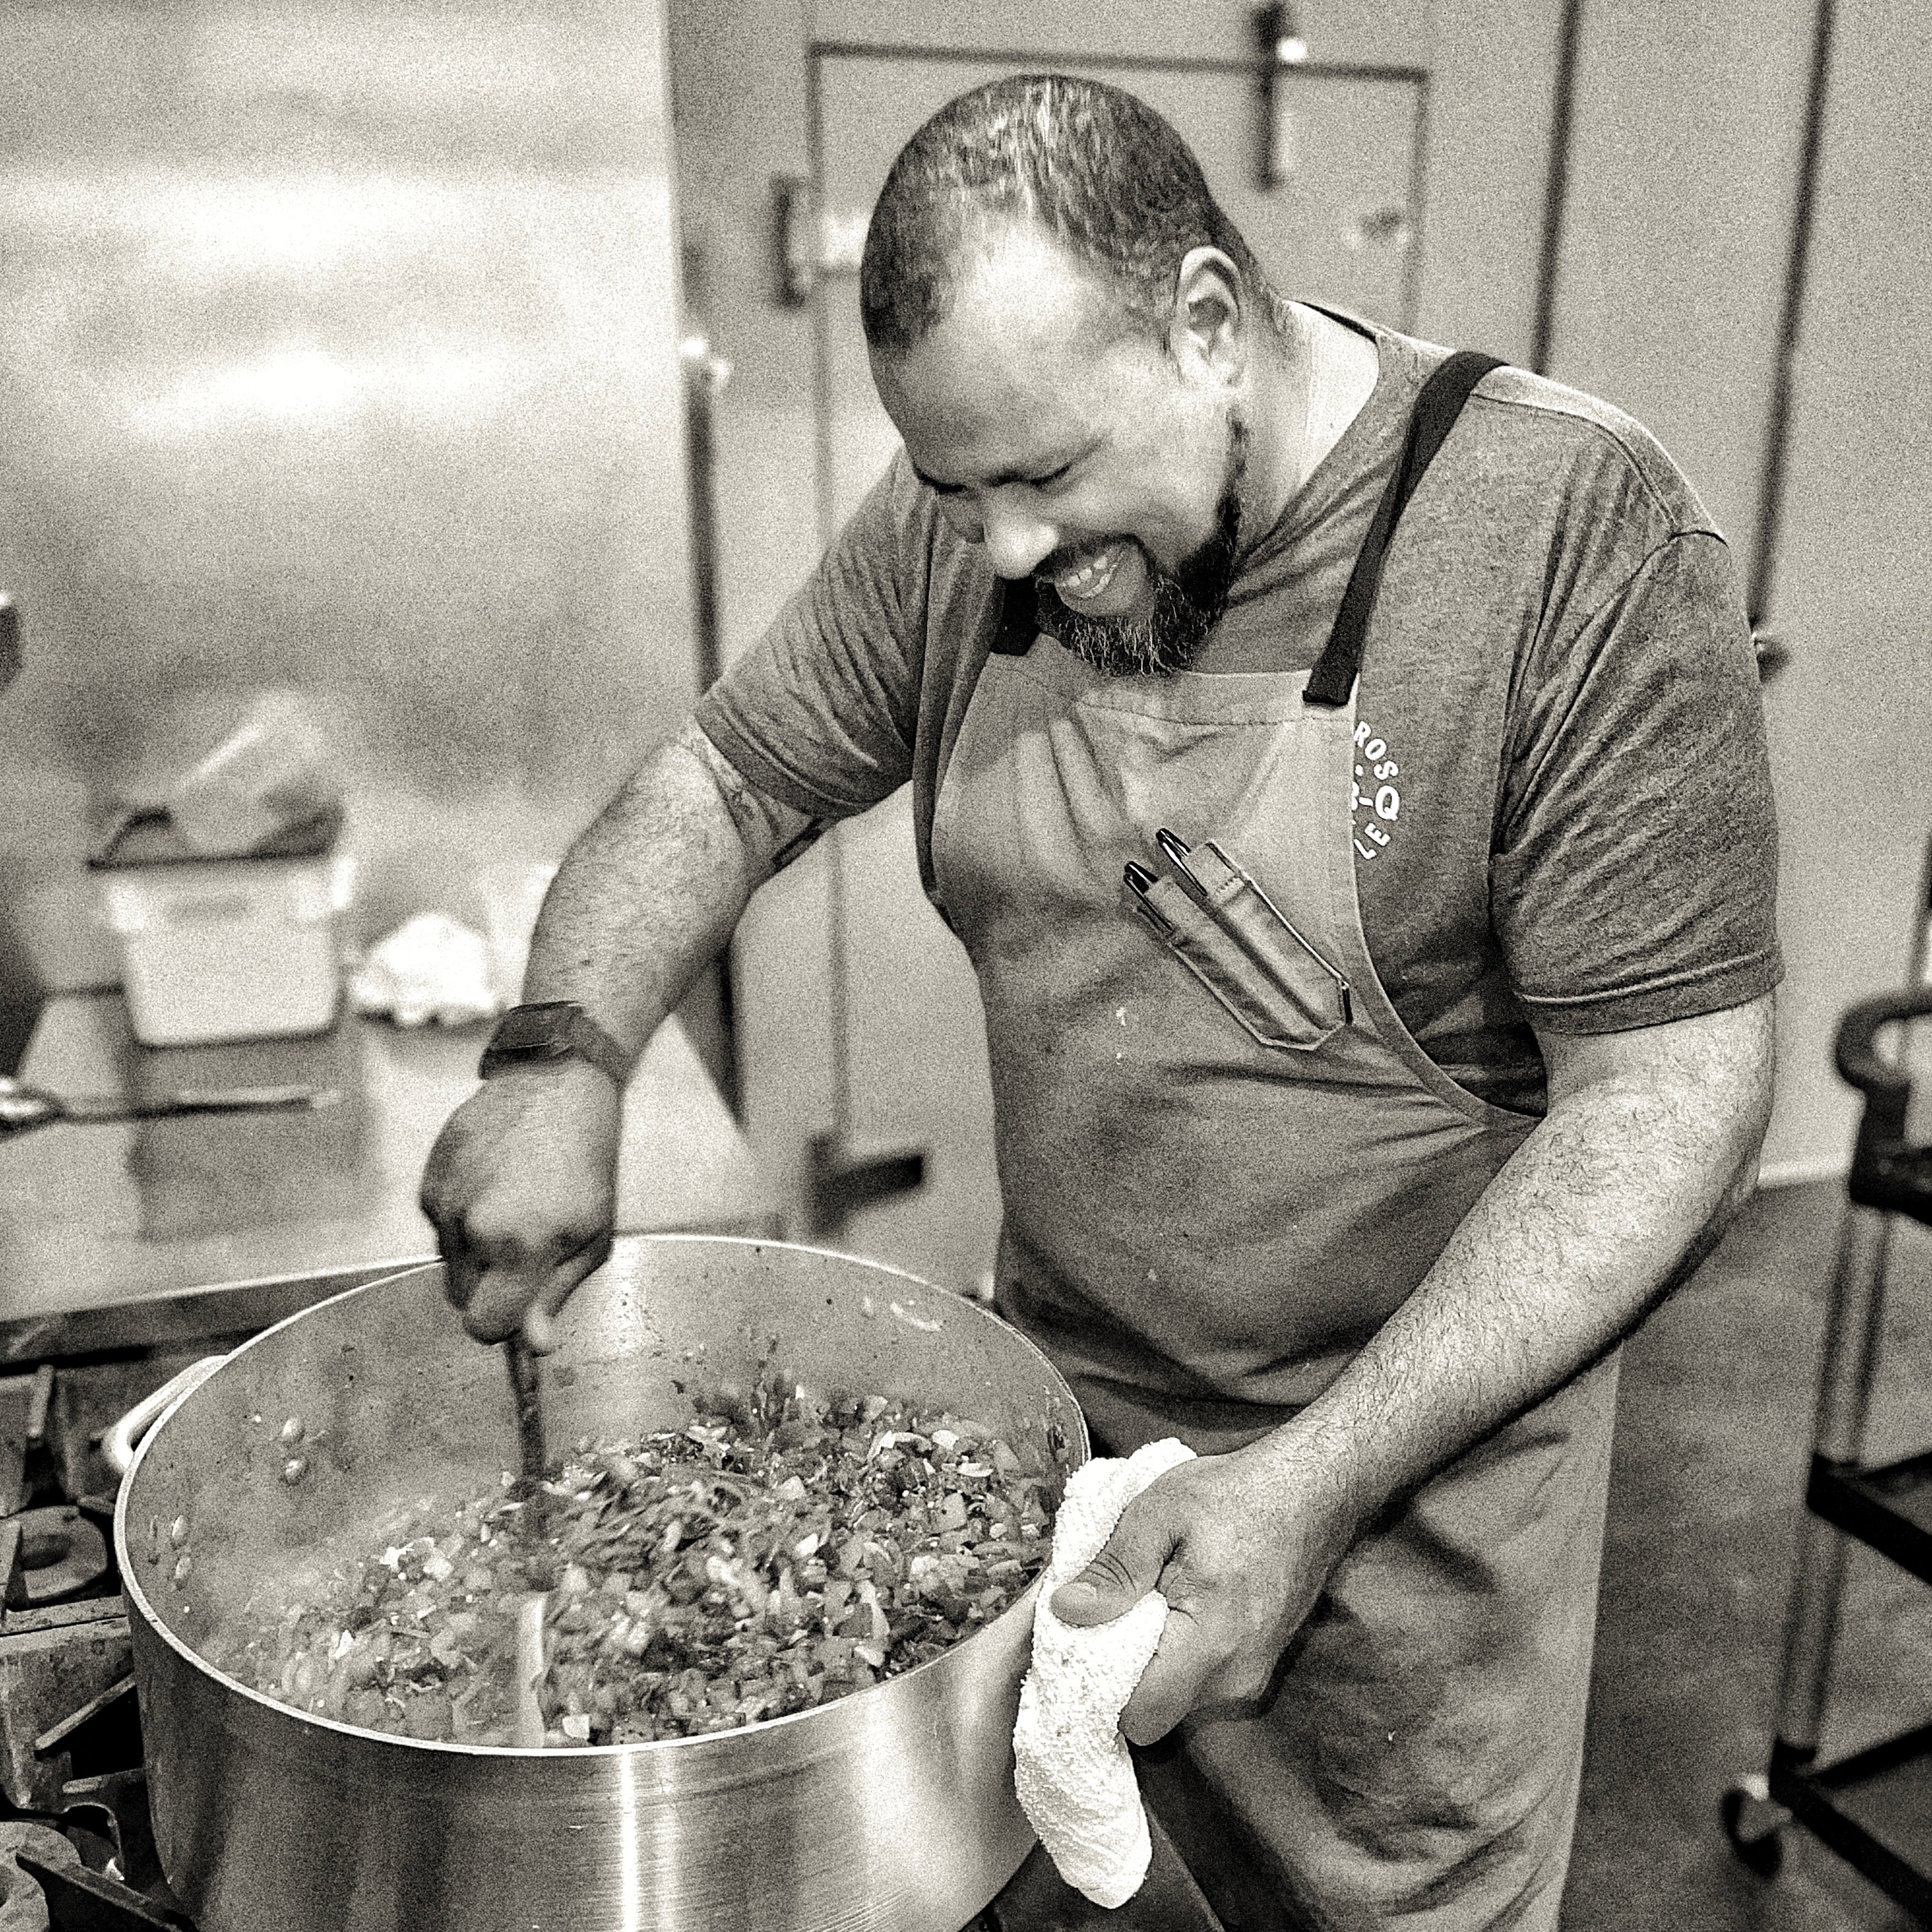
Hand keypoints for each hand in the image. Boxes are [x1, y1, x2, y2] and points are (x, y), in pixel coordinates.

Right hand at [419, 1061, 621, 1349]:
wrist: (556, 1085)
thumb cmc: (586, 1161)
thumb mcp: (593, 1235)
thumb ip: (556, 1294)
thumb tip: (535, 1347)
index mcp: (521, 1247)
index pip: (483, 1326)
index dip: (502, 1325)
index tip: (519, 1307)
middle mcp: (474, 1228)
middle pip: (461, 1299)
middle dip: (490, 1288)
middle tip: (526, 1248)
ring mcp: (446, 1202)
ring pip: (448, 1262)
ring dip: (476, 1250)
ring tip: (515, 1206)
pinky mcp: (428, 1179)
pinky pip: (438, 1224)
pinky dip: (461, 1217)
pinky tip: (494, 1184)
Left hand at [1049, 1439, 1359, 1744]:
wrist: (1312, 1492)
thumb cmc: (1237, 1493)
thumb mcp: (1160, 1512)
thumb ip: (1115, 1569)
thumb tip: (1066, 1611)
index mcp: (1210, 1642)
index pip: (1140, 1716)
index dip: (1100, 1690)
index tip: (1080, 1646)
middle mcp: (1236, 1676)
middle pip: (1156, 1712)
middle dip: (1124, 1674)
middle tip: (1110, 1615)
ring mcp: (1252, 1676)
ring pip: (1178, 1699)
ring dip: (1153, 1662)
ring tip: (1146, 1603)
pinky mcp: (1258, 1666)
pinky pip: (1201, 1682)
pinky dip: (1178, 1656)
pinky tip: (1174, 1607)